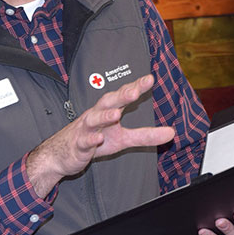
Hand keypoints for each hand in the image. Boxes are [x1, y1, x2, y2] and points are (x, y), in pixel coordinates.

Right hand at [26, 74, 174, 197]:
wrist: (61, 155)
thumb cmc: (93, 141)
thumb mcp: (123, 139)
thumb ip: (145, 135)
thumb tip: (172, 133)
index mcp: (107, 111)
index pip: (122, 96)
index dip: (135, 87)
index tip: (149, 79)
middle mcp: (96, 116)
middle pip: (107, 102)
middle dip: (120, 95)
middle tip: (134, 91)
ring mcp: (85, 130)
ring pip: (93, 120)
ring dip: (104, 116)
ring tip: (116, 114)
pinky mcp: (78, 145)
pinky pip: (84, 141)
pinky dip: (91, 139)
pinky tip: (98, 139)